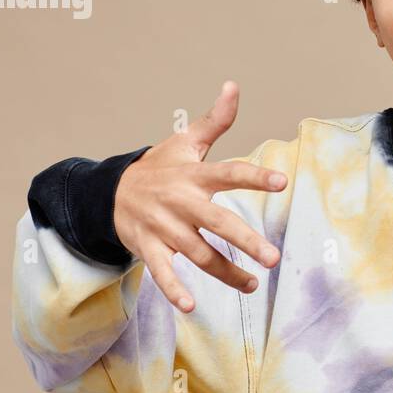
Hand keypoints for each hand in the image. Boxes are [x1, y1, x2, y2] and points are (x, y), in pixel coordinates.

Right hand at [113, 80, 287, 312]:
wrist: (109, 191)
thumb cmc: (159, 167)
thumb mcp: (185, 142)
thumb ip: (215, 120)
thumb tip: (234, 86)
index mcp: (194, 175)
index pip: (229, 173)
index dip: (254, 176)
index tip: (282, 182)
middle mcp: (181, 202)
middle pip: (218, 222)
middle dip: (246, 240)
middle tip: (274, 257)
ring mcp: (163, 227)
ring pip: (198, 254)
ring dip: (226, 272)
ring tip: (254, 284)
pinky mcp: (148, 248)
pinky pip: (162, 272)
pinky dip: (173, 290)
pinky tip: (191, 307)